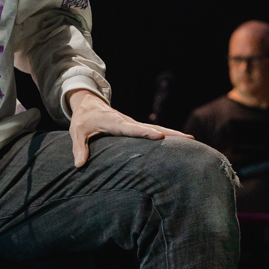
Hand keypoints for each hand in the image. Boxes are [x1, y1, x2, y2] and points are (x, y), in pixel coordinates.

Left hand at [65, 88, 193, 167]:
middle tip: (189, 138)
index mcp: (115, 122)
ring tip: (192, 141)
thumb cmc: (83, 118)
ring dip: (173, 134)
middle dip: (170, 133)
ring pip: (156, 128)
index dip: (146, 132)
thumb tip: (79, 165)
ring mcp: (134, 124)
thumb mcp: (77, 131)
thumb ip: (79, 147)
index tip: (160, 136)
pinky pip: (153, 131)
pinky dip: (167, 136)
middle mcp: (128, 122)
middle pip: (151, 127)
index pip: (132, 128)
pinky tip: (180, 143)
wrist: (89, 103)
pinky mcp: (136, 127)